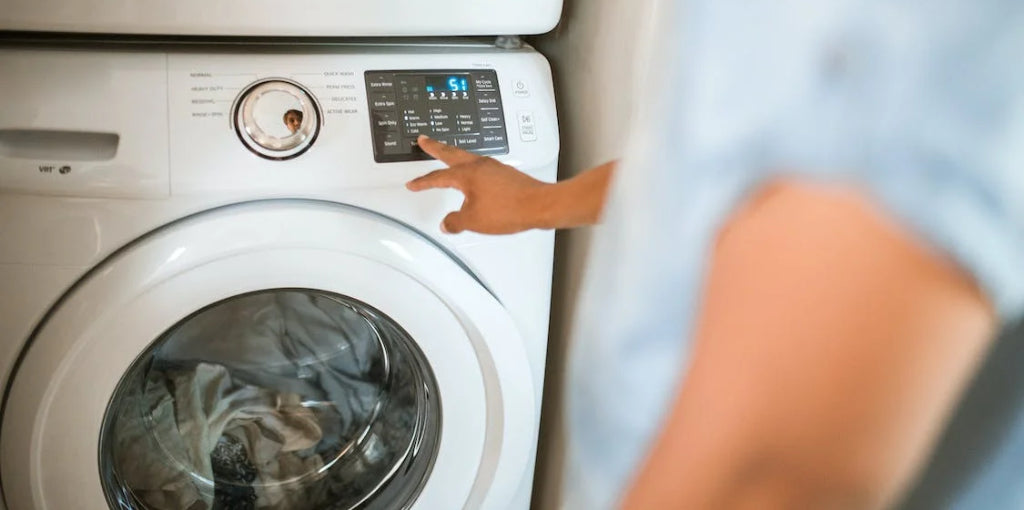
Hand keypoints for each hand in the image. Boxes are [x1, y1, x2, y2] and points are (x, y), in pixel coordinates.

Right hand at [406, 135, 554, 233]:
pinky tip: (474, 177)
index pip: (438, 177)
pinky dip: (470, 168)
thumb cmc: (510, 209)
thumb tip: (447, 223)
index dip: (423, 182)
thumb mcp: (474, 221)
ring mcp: (494, 167)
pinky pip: (481, 167)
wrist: (539, 205)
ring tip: (447, 156)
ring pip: (467, 157)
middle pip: (451, 153)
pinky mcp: (505, 173)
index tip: (413, 184)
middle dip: (435, 147)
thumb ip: (455, 222)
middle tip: (425, 140)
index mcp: (467, 174)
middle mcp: (480, 165)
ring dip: (454, 156)